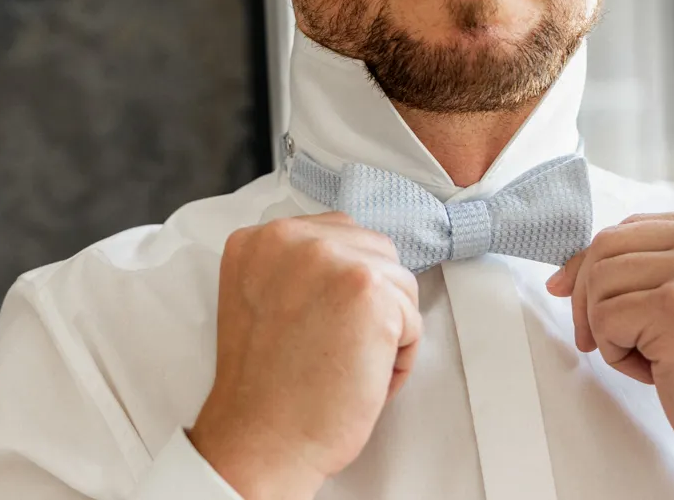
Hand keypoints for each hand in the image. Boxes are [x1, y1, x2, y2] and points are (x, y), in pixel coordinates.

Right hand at [188, 213, 421, 499]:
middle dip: (372, 301)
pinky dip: (398, 357)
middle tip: (338, 347)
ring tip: (348, 363)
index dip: (344, 288)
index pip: (338, 235)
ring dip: (387, 328)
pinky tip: (361, 377)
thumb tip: (355, 259)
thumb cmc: (267, 386)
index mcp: (262, 239)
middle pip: (373, 251)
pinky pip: (411, 318)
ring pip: (398, 282)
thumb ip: (296, 267)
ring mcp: (331, 258)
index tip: (326, 324)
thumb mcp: (262, 299)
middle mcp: (292, 237)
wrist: (262, 439)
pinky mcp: (368, 288)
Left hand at [546, 213, 673, 499]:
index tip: (576, 298)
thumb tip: (564, 274)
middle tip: (600, 340)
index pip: (630, 226)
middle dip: (587, 297)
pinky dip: (615, 353)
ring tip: (649, 358)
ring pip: (599, 280)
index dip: (593, 265)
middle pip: (606, 246)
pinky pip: (605, 318)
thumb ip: (651, 270)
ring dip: (606, 328)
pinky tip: (656, 372)